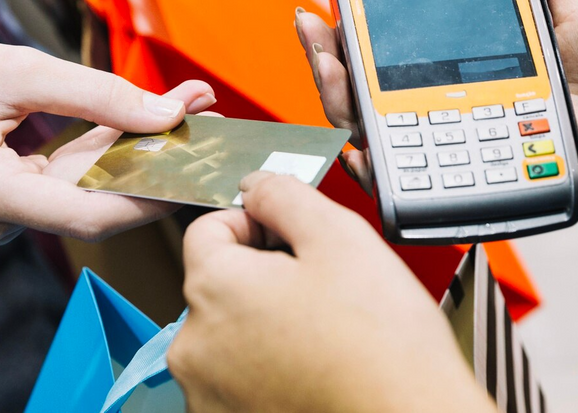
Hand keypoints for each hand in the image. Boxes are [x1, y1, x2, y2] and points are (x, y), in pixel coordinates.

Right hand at [0, 33, 215, 247]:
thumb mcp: (16, 68)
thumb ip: (96, 94)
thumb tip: (169, 114)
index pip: (86, 216)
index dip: (149, 198)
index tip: (198, 169)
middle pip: (90, 204)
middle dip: (150, 161)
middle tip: (204, 113)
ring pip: (80, 193)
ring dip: (130, 152)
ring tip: (186, 104)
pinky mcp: (1, 209)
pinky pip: (61, 186)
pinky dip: (98, 155)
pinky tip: (140, 120)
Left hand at [169, 173, 493, 412]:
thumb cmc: (383, 350)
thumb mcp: (340, 237)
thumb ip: (285, 195)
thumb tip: (257, 185)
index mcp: (213, 288)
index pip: (209, 228)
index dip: (257, 223)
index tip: (292, 239)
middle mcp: (195, 346)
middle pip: (219, 285)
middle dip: (264, 278)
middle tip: (323, 291)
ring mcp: (208, 392)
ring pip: (230, 335)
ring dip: (266, 327)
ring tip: (325, 337)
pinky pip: (238, 380)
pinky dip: (268, 372)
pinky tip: (314, 370)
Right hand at [298, 0, 577, 205]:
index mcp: (483, 75)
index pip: (401, 62)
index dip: (359, 40)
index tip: (328, 9)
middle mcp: (472, 117)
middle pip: (380, 103)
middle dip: (333, 70)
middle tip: (314, 35)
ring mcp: (480, 154)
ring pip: (392, 145)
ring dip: (345, 113)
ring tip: (329, 73)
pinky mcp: (500, 188)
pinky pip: (431, 192)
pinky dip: (386, 179)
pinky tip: (359, 149)